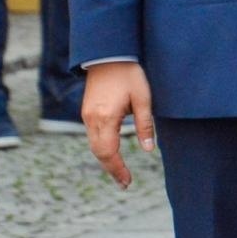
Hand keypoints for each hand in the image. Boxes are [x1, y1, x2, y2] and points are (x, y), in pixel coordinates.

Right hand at [83, 62, 154, 188]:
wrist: (108, 54)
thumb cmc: (129, 74)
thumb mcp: (143, 98)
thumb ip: (145, 124)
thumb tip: (149, 149)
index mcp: (106, 117)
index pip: (108, 153)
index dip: (117, 169)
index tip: (127, 182)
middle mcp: (92, 119)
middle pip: (99, 152)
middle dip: (111, 169)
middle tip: (125, 182)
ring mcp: (87, 115)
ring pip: (93, 145)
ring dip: (106, 159)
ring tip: (120, 171)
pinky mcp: (87, 111)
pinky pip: (92, 136)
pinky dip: (101, 147)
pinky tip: (111, 152)